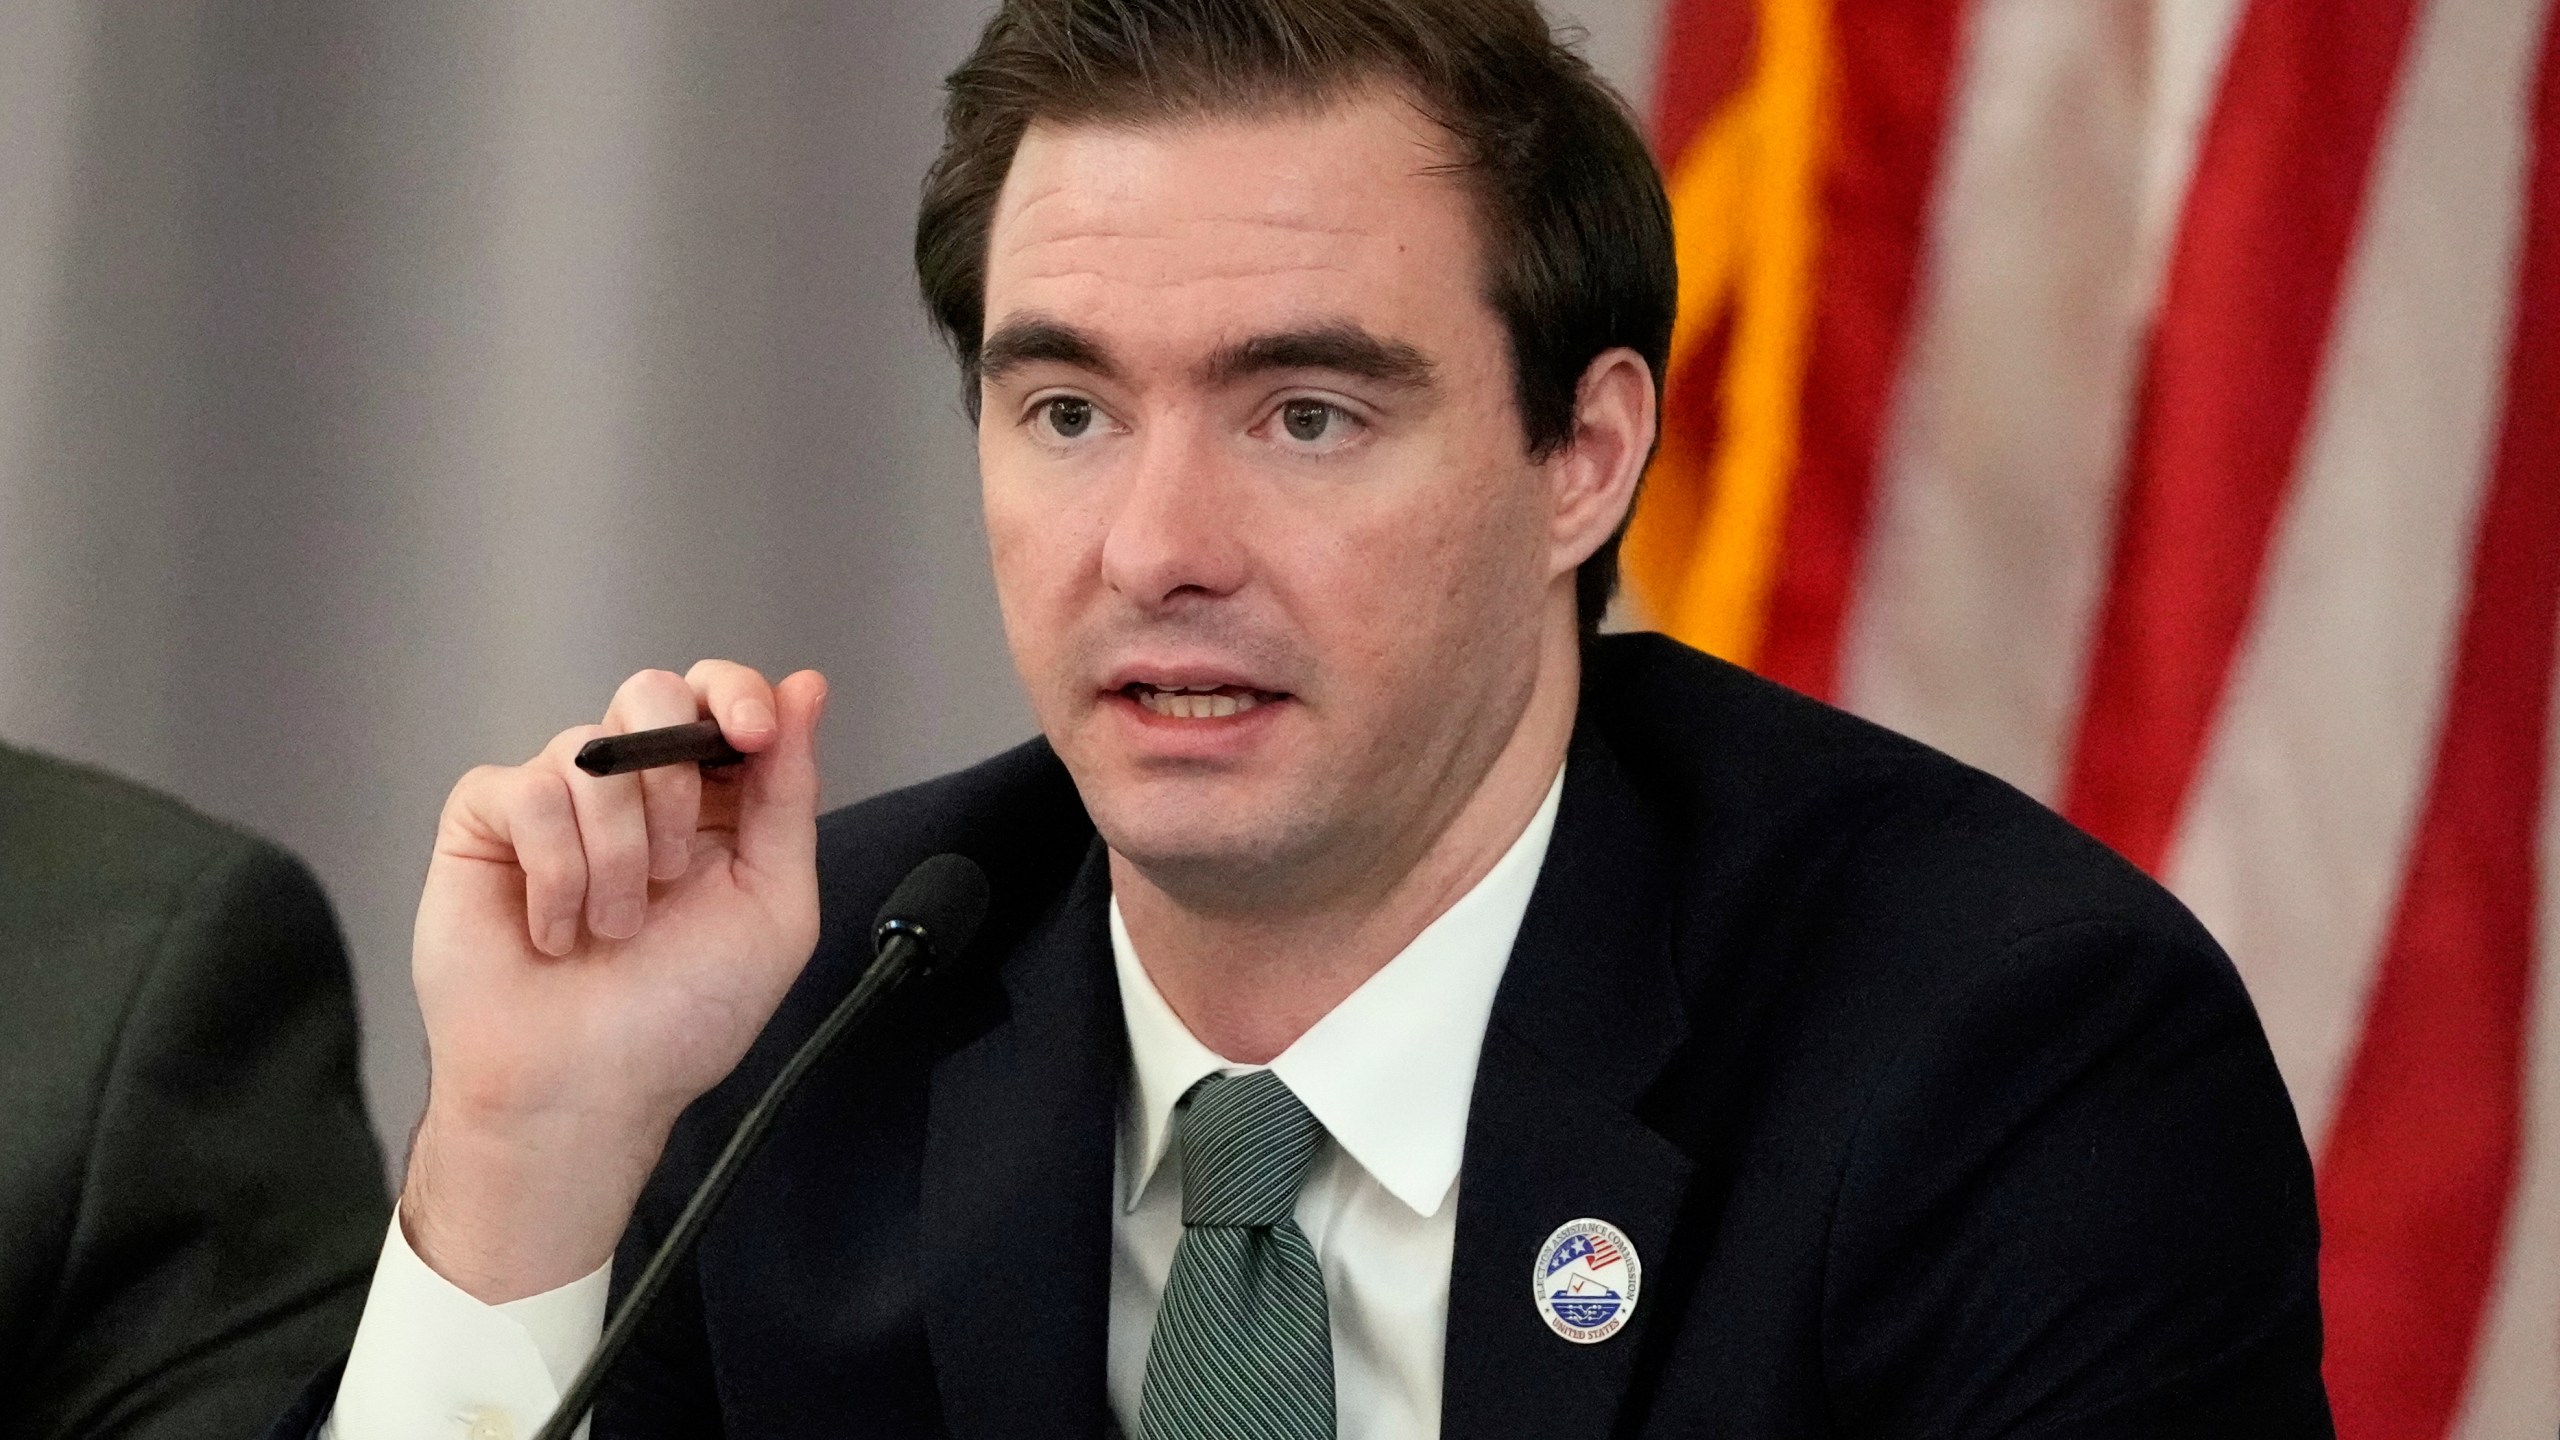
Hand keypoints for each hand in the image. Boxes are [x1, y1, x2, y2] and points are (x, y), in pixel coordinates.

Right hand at [401, 661, 826, 1299]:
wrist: (584, 1089)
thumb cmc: (679, 1017)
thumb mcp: (772, 906)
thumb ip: (789, 795)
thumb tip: (805, 688)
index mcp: (709, 803)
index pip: (720, 698)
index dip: (736, 695)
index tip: (751, 732)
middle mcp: (634, 791)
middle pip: (650, 692)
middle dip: (673, 780)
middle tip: (673, 869)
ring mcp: (555, 801)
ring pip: (589, 752)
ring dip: (618, 858)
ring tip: (612, 931)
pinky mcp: (486, 821)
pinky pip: (527, 792)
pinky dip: (555, 873)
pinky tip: (554, 932)